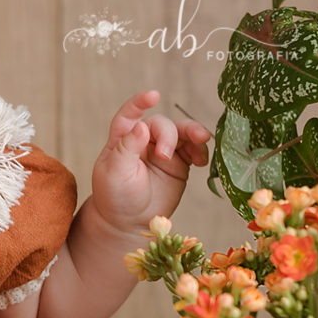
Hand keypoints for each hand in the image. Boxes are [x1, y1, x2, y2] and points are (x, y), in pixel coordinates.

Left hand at [87, 90, 211, 237]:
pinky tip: (202, 161)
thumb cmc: (116, 196)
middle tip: (165, 155)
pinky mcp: (179, 163)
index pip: (130, 115)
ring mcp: (163, 150)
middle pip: (161, 124)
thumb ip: (127, 149)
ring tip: (201, 141)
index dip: (140, 103)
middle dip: (168, 135)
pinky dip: (200, 150)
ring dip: (193, 133)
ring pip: (182, 132)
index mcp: (122, 139)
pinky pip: (194, 149)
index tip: (153, 95)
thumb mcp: (115, 173)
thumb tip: (141, 124)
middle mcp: (144, 140)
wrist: (129, 222)